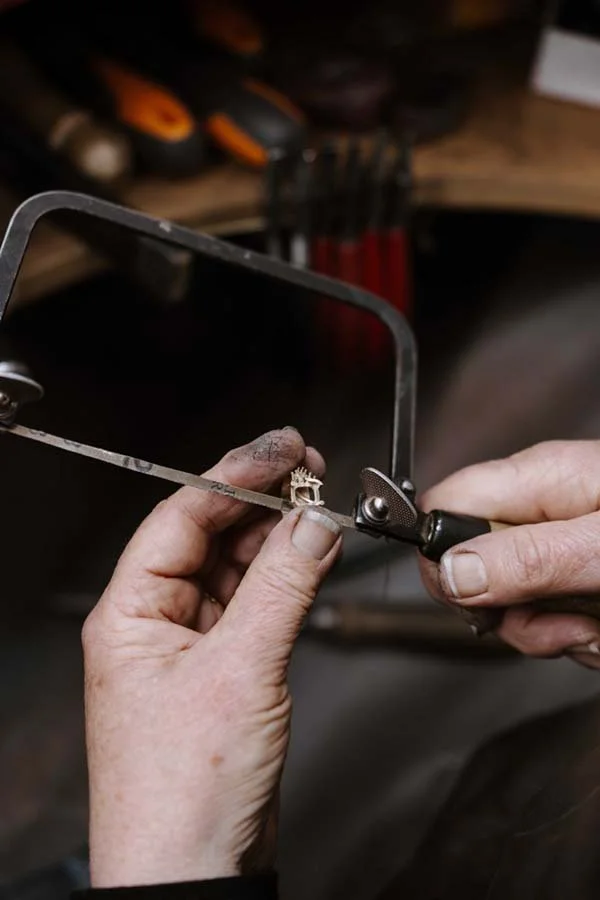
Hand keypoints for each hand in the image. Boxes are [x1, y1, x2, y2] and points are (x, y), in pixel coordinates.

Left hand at [82, 428, 341, 886]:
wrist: (195, 873)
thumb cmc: (184, 793)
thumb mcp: (240, 672)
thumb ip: (282, 587)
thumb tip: (315, 523)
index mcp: (130, 612)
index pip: (181, 516)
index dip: (234, 474)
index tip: (281, 450)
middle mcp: (155, 621)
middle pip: (209, 535)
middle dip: (259, 500)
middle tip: (309, 471)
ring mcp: (191, 644)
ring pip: (236, 567)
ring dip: (277, 536)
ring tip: (320, 508)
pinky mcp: (224, 668)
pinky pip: (255, 603)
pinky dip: (286, 576)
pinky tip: (312, 555)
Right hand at [419, 440, 599, 668]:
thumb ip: (528, 559)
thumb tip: (450, 573)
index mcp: (536, 479)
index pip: (442, 505)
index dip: (440, 557)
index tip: (473, 601)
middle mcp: (541, 507)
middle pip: (473, 567)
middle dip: (511, 614)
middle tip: (561, 624)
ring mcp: (559, 541)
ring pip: (513, 601)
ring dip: (552, 631)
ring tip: (597, 628)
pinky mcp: (577, 570)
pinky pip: (550, 613)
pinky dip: (578, 633)